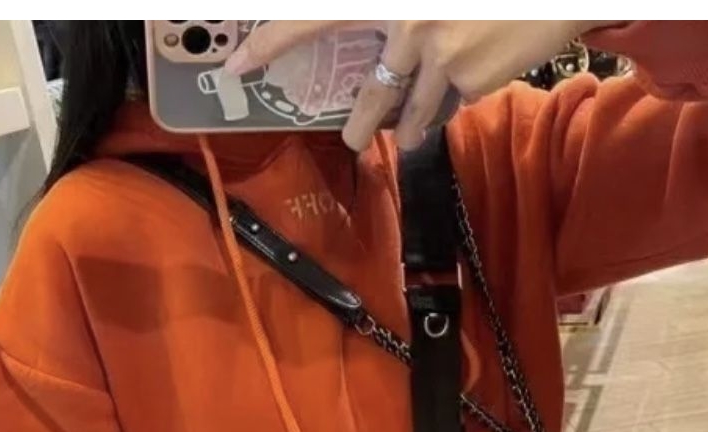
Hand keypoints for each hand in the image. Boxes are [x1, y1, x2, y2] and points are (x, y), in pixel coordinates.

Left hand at [227, 20, 622, 150]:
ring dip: (408, 127)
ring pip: (412, 110)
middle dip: (361, 125)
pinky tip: (471, 78)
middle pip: (371, 93)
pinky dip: (455, 100)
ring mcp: (438, 54)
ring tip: (404, 136)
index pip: (313, 17)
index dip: (270, 42)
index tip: (236, 66)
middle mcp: (405, 21)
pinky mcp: (471, 78)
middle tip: (353, 139)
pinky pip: (451, 103)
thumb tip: (377, 60)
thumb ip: (396, 20)